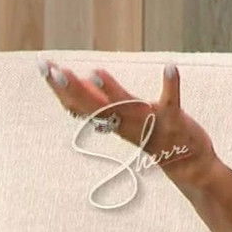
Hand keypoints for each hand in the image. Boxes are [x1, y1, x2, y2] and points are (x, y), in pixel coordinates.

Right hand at [38, 59, 217, 185]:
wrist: (189, 166)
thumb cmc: (154, 136)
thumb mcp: (125, 121)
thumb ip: (105, 106)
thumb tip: (80, 87)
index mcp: (113, 121)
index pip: (79, 103)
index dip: (59, 87)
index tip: (42, 65)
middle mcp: (126, 123)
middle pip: (93, 105)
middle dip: (72, 88)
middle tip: (53, 70)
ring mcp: (149, 122)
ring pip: (125, 106)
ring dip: (111, 90)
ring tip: (96, 72)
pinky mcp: (175, 120)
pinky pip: (171, 102)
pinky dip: (171, 84)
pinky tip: (170, 66)